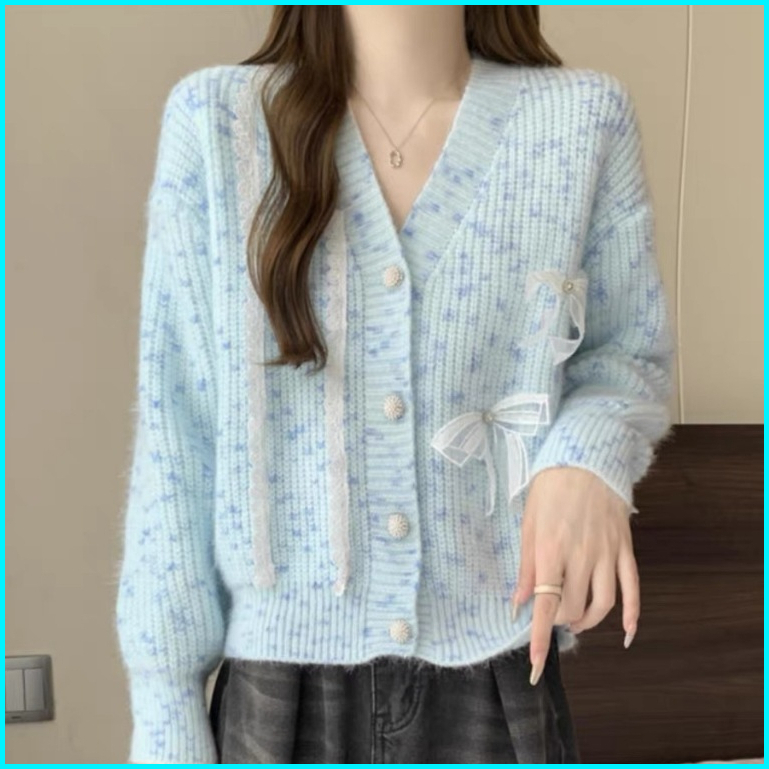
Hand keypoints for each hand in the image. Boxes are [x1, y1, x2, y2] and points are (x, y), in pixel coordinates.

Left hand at [512, 466, 639, 685]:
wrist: (585, 458)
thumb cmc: (549, 489)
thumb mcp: (528, 523)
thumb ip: (526, 566)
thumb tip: (518, 602)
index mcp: (551, 551)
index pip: (545, 605)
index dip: (540, 637)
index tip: (534, 665)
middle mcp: (581, 557)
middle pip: (572, 607)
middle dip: (559, 620)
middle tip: (550, 615)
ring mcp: (607, 554)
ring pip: (603, 604)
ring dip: (589, 621)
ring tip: (576, 621)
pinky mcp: (625, 549)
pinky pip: (633, 588)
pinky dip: (632, 614)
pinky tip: (626, 632)